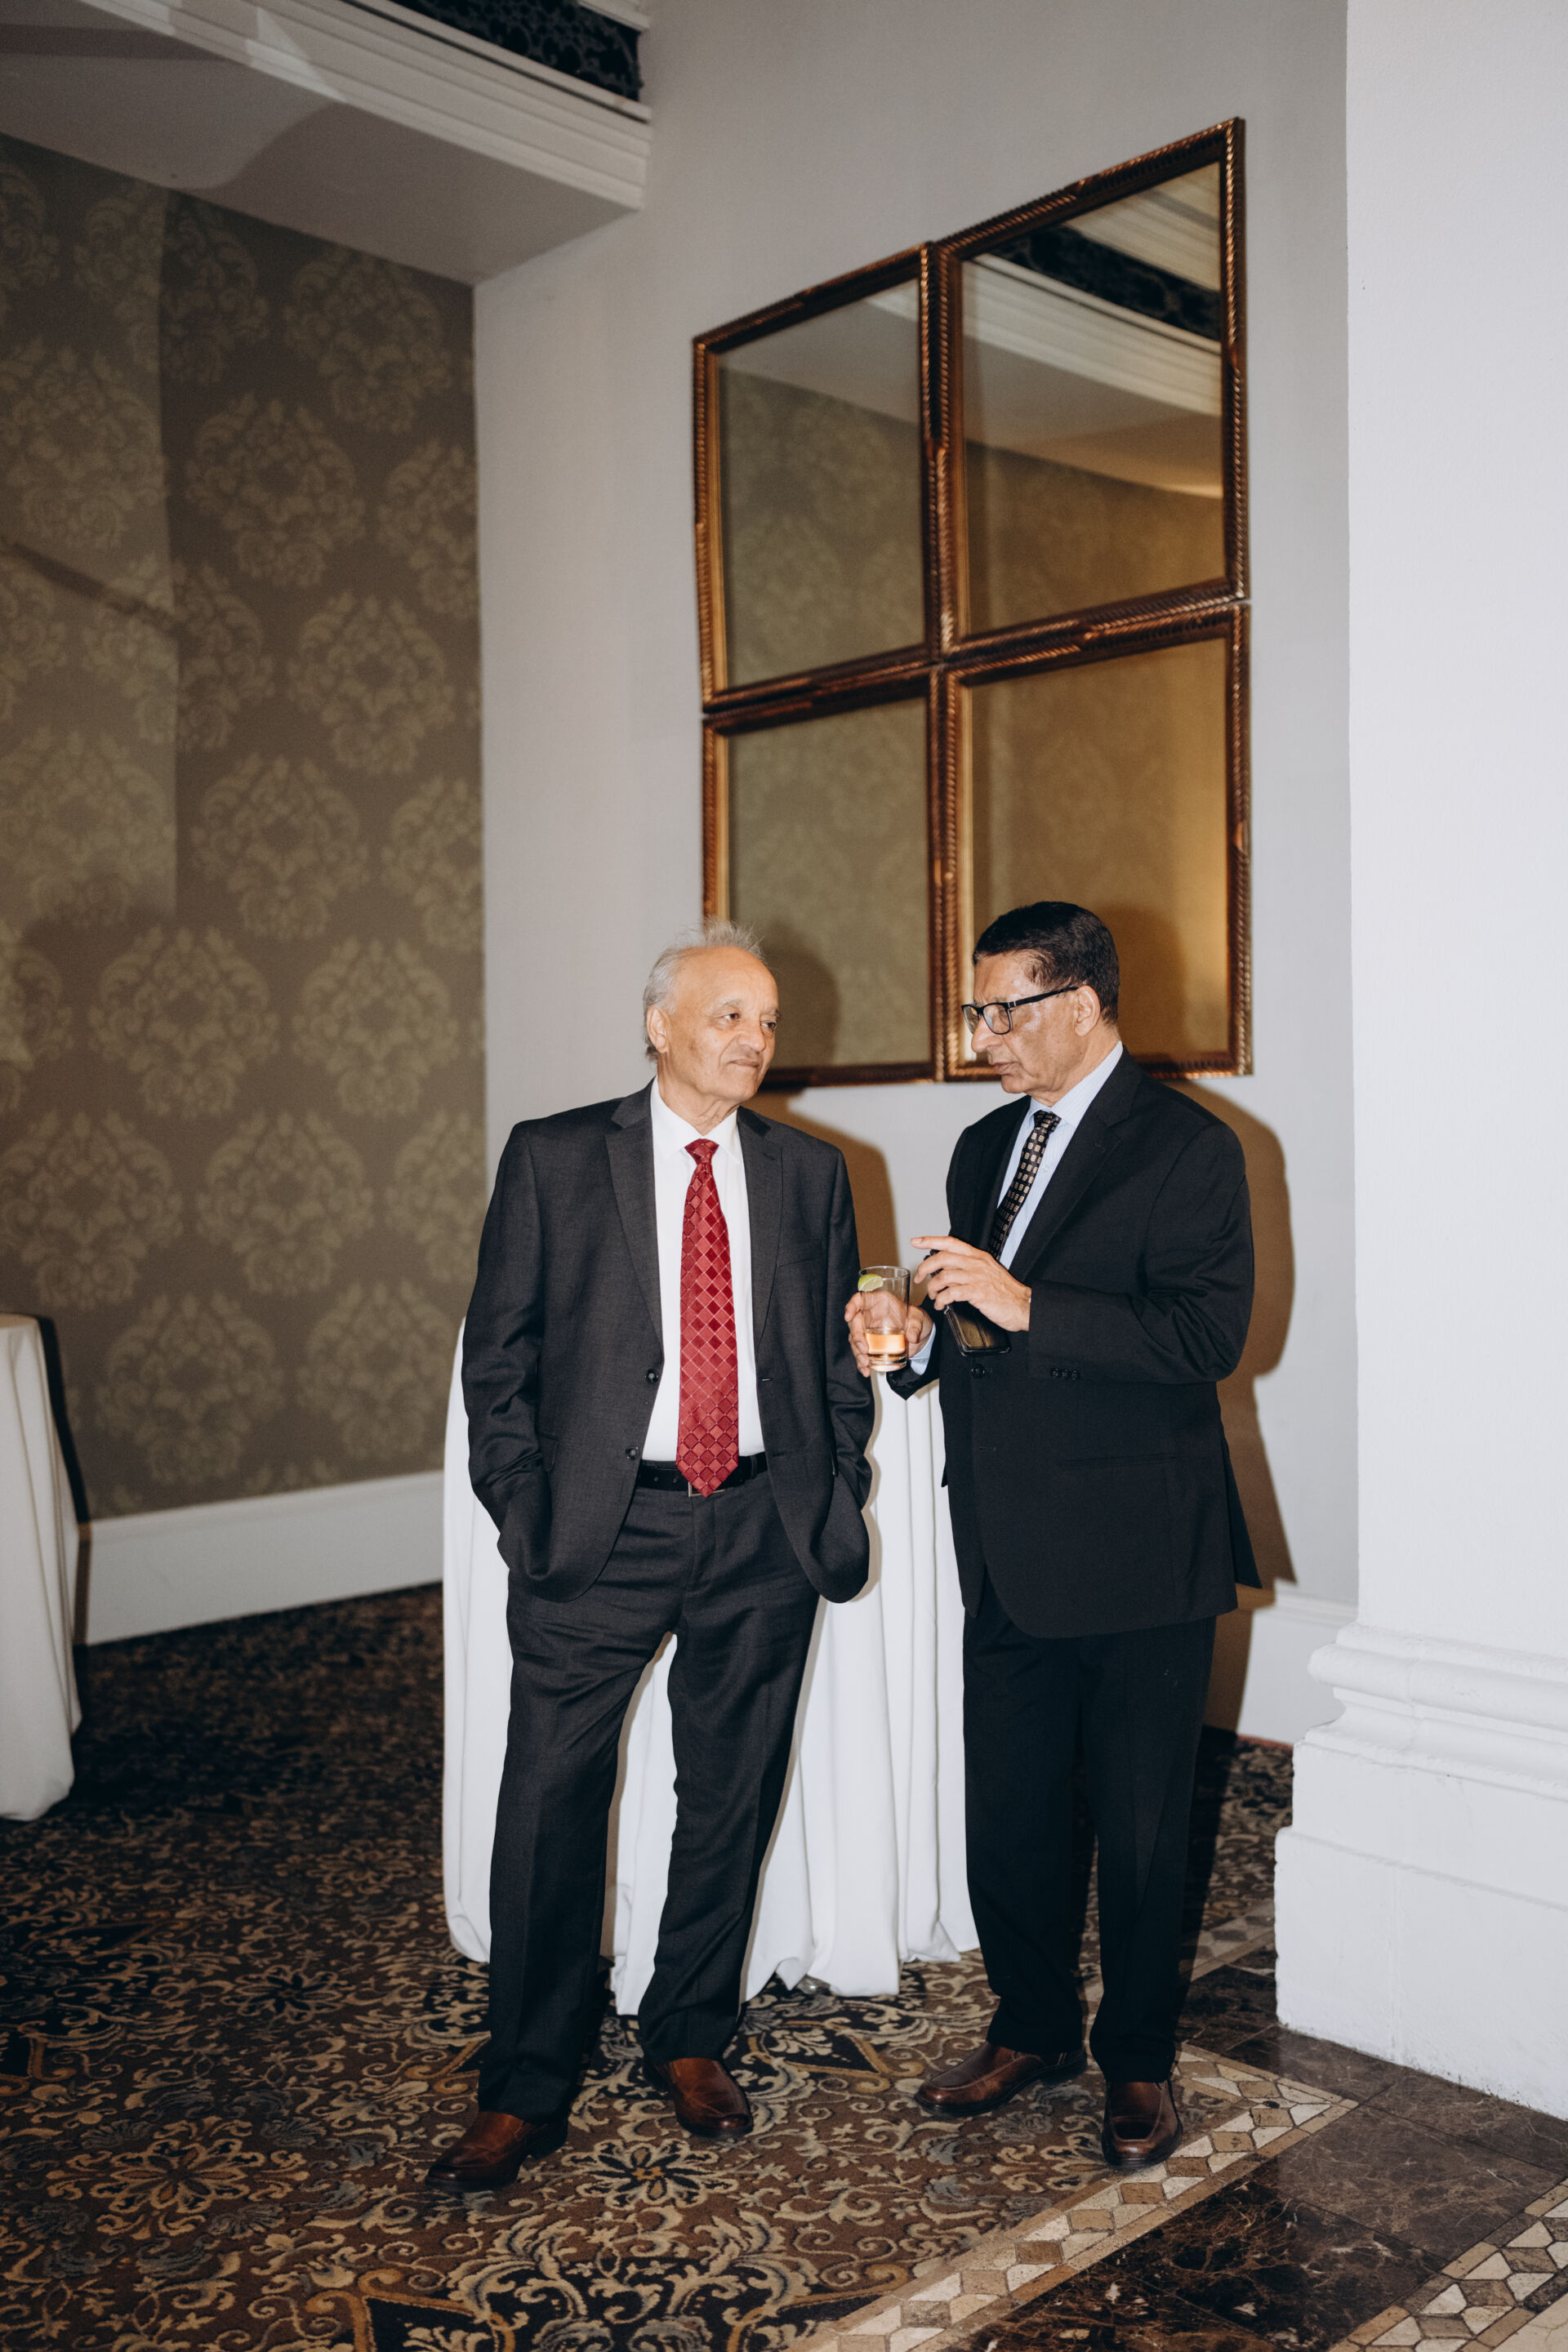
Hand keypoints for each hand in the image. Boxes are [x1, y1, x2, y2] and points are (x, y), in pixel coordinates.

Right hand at [843, 1292, 933, 1378]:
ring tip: (866, 1363)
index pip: (859, 1300)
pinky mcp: (871, 1345)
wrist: (920, 1336)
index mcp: (879, 1303)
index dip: (852, 1306)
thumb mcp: (919, 1320)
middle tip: (864, 1349)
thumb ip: (916, 1326)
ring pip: (855, 1341)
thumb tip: (912, 1337)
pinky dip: (862, 1363)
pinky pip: (862, 1353)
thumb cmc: (916, 1320)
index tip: (849, 1317)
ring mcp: (868, 1331)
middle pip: (854, 1323)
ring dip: (858, 1353)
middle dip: (856, 1337)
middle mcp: (870, 1316)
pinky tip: (866, 1370)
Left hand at [910, 1234, 1031, 1332]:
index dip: (931, 1240)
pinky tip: (941, 1305)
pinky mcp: (977, 1293)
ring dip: (933, 1287)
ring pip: (944, 1276)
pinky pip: (951, 1293)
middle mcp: (976, 1263)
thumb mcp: (989, 1271)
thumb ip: (970, 1267)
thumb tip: (948, 1269)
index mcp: (978, 1256)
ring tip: (933, 1296)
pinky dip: (941, 1300)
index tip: (916, 1241)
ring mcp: (977, 1277)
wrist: (1023, 1304)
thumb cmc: (1005, 1291)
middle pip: (942, 1257)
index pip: (951, 1242)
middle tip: (920, 1278)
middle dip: (925, 1267)